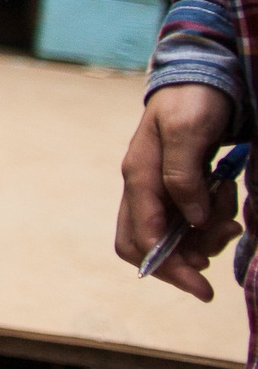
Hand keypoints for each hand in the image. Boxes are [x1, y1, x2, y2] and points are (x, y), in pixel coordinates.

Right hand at [117, 85, 240, 299]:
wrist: (202, 80)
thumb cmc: (192, 102)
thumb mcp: (187, 131)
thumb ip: (182, 175)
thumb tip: (189, 219)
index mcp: (139, 176)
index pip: (141, 237)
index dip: (169, 268)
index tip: (203, 288)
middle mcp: (142, 188)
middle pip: (145, 245)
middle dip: (181, 261)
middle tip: (215, 260)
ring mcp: (158, 190)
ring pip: (171, 237)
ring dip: (204, 239)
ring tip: (230, 218)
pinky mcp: (175, 190)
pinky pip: (188, 223)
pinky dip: (210, 224)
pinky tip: (225, 204)